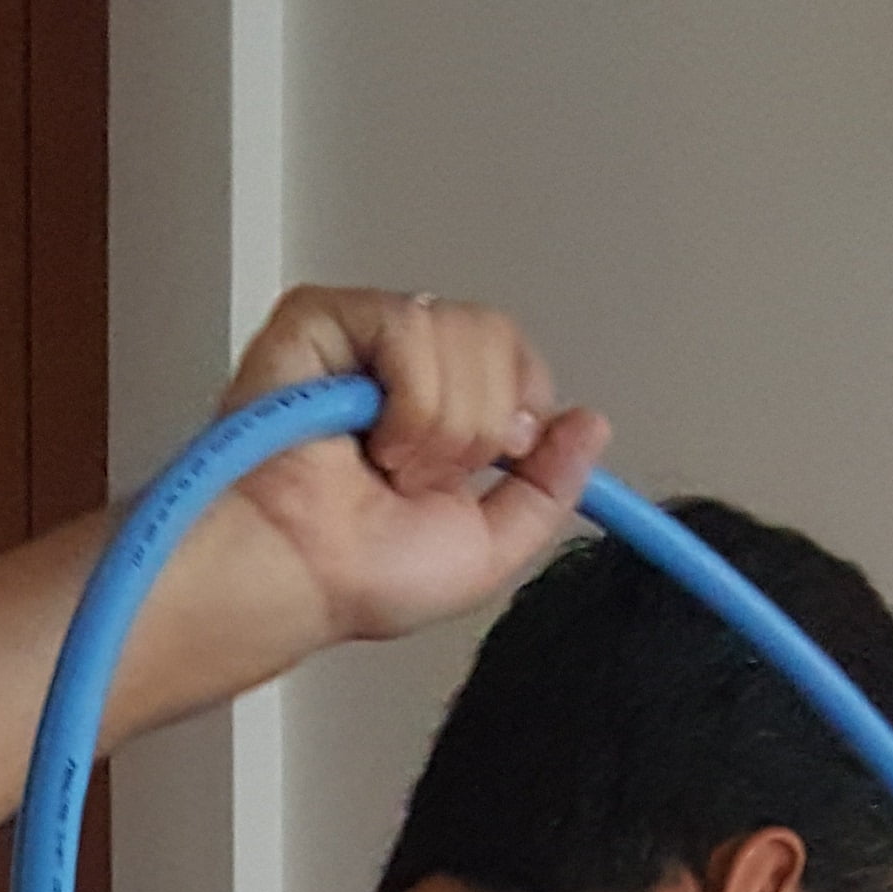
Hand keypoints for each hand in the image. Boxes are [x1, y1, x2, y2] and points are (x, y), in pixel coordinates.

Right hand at [210, 284, 607, 655]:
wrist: (301, 574)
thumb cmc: (358, 574)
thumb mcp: (490, 549)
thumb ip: (551, 488)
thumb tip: (591, 423)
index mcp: (443, 406)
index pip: (518, 355)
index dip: (522, 406)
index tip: (496, 461)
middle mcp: (404, 365)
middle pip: (499, 337)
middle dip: (476, 429)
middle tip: (420, 475)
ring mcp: (362, 335)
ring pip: (460, 332)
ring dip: (437, 426)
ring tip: (387, 464)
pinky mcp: (321, 316)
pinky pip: (408, 327)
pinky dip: (404, 401)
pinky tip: (364, 437)